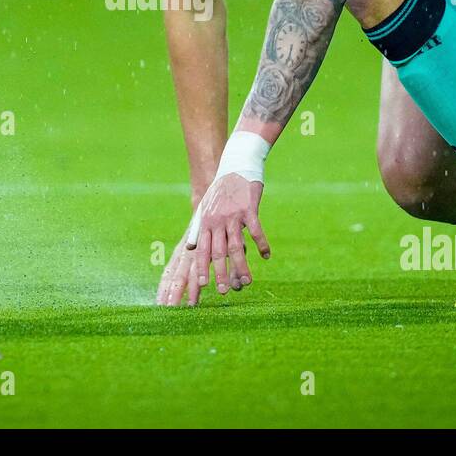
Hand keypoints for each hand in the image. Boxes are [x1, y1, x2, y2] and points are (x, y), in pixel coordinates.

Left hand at [155, 173, 270, 305]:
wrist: (236, 164)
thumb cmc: (221, 189)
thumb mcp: (205, 207)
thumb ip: (198, 229)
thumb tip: (188, 249)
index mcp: (206, 222)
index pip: (201, 250)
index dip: (202, 268)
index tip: (203, 285)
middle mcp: (217, 220)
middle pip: (218, 252)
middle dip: (220, 273)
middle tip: (223, 292)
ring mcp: (233, 215)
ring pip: (236, 246)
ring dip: (242, 266)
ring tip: (247, 281)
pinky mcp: (249, 208)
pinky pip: (256, 230)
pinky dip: (262, 244)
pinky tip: (266, 255)